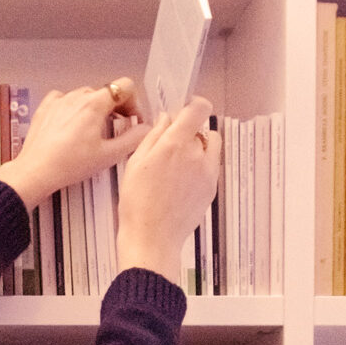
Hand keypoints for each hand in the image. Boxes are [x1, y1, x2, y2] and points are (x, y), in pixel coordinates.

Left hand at [0, 80, 149, 209]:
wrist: (36, 171)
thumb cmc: (70, 164)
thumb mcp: (108, 155)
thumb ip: (132, 139)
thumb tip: (146, 129)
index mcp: (96, 103)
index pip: (125, 86)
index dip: (134, 102)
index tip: (132, 119)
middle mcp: (77, 95)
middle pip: (105, 93)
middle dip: (115, 108)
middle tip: (115, 129)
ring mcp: (60, 99)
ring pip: (85, 97)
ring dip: (93, 109)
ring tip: (92, 131)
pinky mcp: (46, 107)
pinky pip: (64, 100)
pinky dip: (72, 109)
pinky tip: (71, 125)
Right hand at [116, 96, 220, 286]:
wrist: (151, 239)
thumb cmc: (137, 205)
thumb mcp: (135, 164)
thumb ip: (153, 136)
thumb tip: (165, 119)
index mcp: (174, 144)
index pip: (199, 108)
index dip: (194, 105)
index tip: (185, 110)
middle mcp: (196, 154)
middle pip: (200, 129)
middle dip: (187, 133)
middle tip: (168, 149)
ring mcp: (207, 172)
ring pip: (209, 146)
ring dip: (198, 148)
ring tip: (178, 165)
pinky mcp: (211, 188)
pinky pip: (210, 166)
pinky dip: (200, 166)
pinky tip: (181, 183)